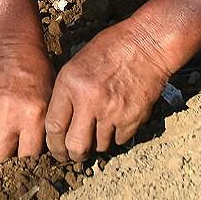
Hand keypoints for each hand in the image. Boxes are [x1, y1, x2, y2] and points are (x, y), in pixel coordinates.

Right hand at [0, 42, 53, 160]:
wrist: (12, 49)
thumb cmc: (36, 74)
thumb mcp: (49, 101)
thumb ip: (42, 128)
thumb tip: (35, 155)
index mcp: (35, 114)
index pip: (29, 155)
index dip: (28, 153)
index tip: (28, 146)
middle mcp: (11, 114)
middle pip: (1, 155)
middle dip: (7, 152)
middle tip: (12, 141)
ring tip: (1, 130)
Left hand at [45, 18, 176, 160]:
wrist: (147, 45)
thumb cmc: (110, 49)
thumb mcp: (76, 64)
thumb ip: (66, 94)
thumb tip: (59, 125)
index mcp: (70, 84)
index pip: (53, 127)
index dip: (53, 144)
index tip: (56, 150)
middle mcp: (89, 101)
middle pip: (75, 146)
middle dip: (73, 155)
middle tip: (74, 155)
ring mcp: (112, 112)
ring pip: (99, 146)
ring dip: (97, 144)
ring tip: (98, 132)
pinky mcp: (133, 119)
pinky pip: (119, 140)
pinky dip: (116, 136)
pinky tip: (116, 122)